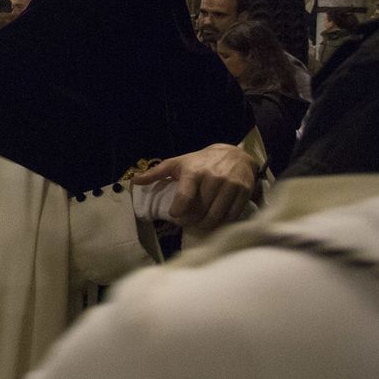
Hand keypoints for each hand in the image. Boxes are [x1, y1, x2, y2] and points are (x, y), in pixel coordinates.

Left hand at [130, 143, 257, 231]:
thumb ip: (156, 173)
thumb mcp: (178, 163)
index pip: (185, 196)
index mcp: (194, 171)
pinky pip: (231, 215)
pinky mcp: (244, 191)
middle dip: (190, 220)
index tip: (174, 216)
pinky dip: (222, 222)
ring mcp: (230, 185)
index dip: (178, 210)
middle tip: (185, 222)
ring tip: (199, 224)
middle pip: (199, 209)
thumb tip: (134, 181)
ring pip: (215, 215)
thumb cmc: (201, 161)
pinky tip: (215, 220)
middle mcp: (213, 177)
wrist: (234, 154)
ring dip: (205, 224)